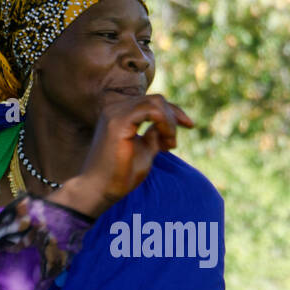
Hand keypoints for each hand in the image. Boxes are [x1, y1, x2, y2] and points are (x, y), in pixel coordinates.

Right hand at [48, 95, 193, 218]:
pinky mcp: (119, 121)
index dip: (174, 112)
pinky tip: (166, 141)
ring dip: (169, 122)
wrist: (100, 190)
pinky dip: (165, 123)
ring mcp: (116, 112)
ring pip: (155, 102)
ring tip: (170, 144)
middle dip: (174, 116)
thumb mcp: (144, 151)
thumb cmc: (120, 175)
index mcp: (120, 114)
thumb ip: (153, 136)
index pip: (152, 103)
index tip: (189, 125)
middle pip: (156, 100)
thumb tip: (165, 126)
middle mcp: (115, 108)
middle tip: (174, 143)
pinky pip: (151, 110)